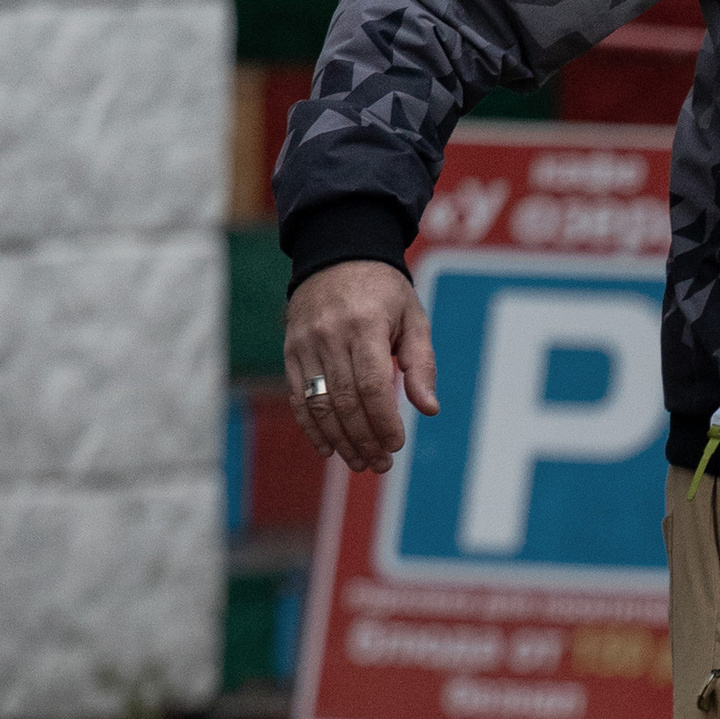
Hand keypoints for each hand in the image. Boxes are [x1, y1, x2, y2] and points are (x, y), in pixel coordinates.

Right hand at [283, 259, 438, 473]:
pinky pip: (298, 396)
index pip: (372, 385)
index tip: (396, 444)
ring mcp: (305, 344)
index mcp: (365, 325)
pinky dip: (311, 426)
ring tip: (359, 463)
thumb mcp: (413, 318)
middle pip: (345, 401)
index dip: (384, 421)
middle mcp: (330, 335)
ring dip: (340, 440)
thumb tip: (428, 409)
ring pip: (319, 403)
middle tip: (380, 464)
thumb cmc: (383, 291)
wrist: (336, 254)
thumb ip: (421, 363)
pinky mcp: (291, 351)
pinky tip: (327, 449)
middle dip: (364, 439)